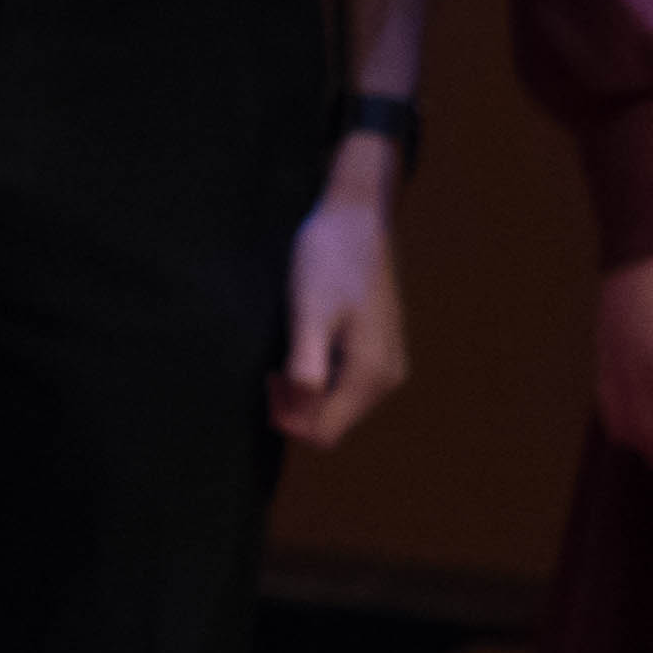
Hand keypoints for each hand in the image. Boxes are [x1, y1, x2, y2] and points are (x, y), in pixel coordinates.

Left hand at [275, 147, 411, 447]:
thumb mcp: (308, 313)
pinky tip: (300, 350)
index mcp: (370, 374)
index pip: (324, 433)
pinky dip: (318, 378)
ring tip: (280, 360)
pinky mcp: (378, 349)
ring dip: (305, 394)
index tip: (266, 384)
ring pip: (338, 405)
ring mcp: (386, 364)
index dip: (288, 422)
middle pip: (333, 424)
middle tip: (268, 372)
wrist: (354, 218)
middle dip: (295, 409)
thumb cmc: (327, 260)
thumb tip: (301, 416)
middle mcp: (387, 377)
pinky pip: (345, 384)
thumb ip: (306, 366)